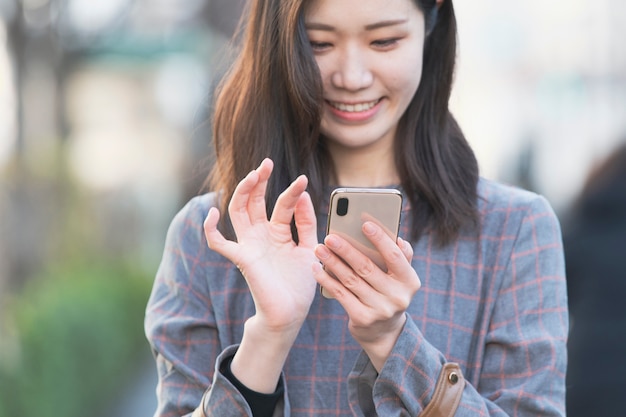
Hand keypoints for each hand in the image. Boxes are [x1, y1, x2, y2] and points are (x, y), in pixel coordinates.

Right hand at [203, 158, 318, 334]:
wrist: (291, 313)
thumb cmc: (300, 284)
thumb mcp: (310, 247)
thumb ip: (306, 222)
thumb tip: (303, 194)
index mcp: (278, 232)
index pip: (281, 205)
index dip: (292, 191)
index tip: (304, 180)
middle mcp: (261, 235)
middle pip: (254, 201)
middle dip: (259, 181)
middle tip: (266, 163)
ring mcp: (249, 245)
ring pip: (238, 211)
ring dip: (243, 191)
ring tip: (255, 174)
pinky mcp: (241, 258)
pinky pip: (218, 243)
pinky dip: (210, 229)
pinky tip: (212, 213)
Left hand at [313, 221, 419, 370]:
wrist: (384, 333)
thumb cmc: (388, 293)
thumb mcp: (400, 278)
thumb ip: (401, 257)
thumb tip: (398, 238)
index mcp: (410, 281)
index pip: (395, 256)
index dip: (380, 239)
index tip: (365, 223)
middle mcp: (398, 297)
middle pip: (367, 268)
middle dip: (346, 250)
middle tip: (330, 237)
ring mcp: (380, 310)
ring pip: (351, 280)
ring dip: (332, 262)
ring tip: (319, 249)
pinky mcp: (362, 319)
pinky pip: (341, 294)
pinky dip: (326, 280)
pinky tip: (316, 268)